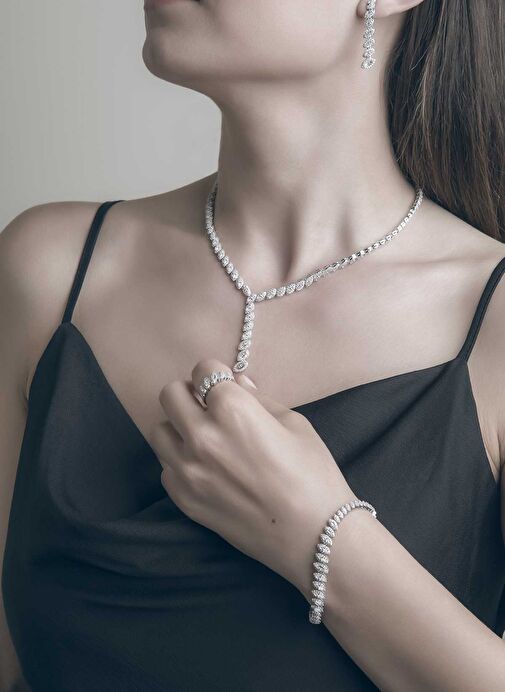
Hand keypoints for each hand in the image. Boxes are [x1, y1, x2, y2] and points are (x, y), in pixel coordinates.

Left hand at [151, 357, 357, 595]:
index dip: (216, 374)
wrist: (314, 536)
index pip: (203, 370)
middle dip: (190, 393)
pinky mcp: (184, 499)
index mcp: (232, 410)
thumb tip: (236, 383)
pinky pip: (166, 467)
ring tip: (204, 438)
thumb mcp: (294, 424)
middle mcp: (201, 436)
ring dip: (178, 428)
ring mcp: (188, 470)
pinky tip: (206, 469)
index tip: (224, 384)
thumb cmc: (313, 475)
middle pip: (170, 394)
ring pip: (159, 431)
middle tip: (208, 406)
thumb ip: (258, 399)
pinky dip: (180, 462)